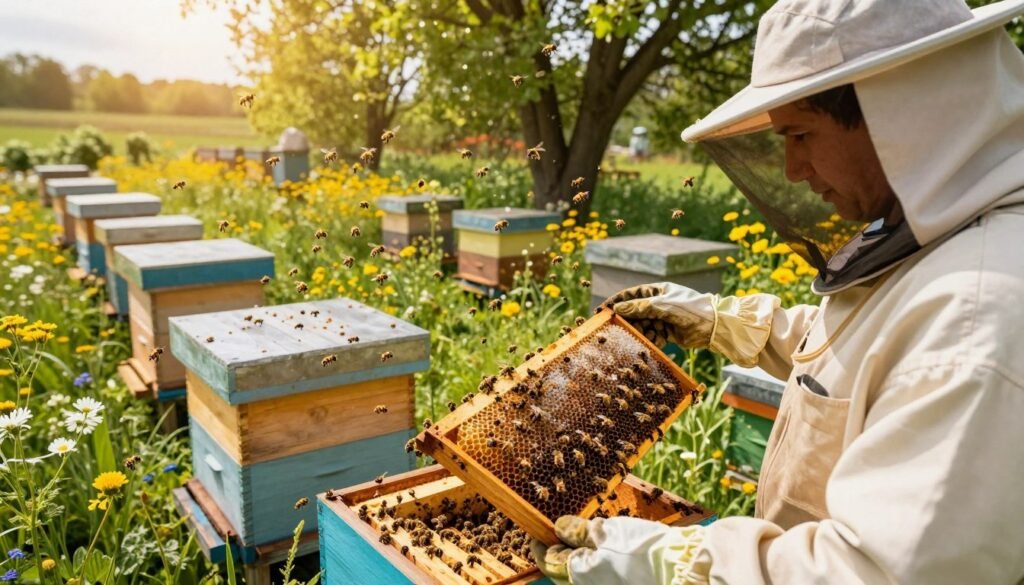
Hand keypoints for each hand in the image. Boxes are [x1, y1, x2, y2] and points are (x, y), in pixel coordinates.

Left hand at [532, 516, 699, 584]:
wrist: (681, 569)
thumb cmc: (643, 548)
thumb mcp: (607, 531)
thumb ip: (579, 531)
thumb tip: (559, 527)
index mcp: (577, 575)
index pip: (546, 559)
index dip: (539, 542)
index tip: (537, 529)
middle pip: (562, 571)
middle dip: (559, 551)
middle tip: (561, 530)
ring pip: (580, 576)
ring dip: (577, 558)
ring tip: (585, 538)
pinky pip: (597, 579)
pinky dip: (594, 565)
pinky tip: (604, 551)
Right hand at [604, 283, 715, 348]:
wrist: (713, 326)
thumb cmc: (689, 309)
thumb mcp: (662, 306)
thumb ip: (639, 307)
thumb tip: (617, 308)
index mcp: (657, 291)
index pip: (631, 295)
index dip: (616, 302)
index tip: (602, 310)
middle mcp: (658, 304)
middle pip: (635, 312)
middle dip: (627, 321)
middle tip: (614, 329)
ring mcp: (663, 318)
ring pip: (643, 326)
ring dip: (640, 332)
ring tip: (638, 337)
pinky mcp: (668, 332)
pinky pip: (653, 336)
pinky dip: (651, 340)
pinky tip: (653, 342)